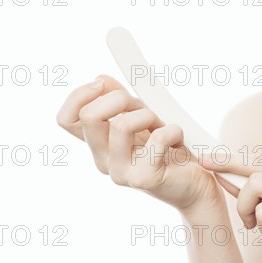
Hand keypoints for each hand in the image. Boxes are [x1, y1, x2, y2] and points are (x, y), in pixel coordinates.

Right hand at [56, 75, 223, 213]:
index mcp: (98, 143)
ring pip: (121, 125)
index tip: (101, 84)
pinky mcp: (143, 180)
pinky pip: (157, 139)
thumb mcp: (142, 116)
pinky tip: (177, 139)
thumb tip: (100, 80)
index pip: (66, 119)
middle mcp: (103, 159)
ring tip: (162, 126)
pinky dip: (172, 130)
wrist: (195, 183)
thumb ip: (120, 100)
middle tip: (143, 107)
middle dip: (120, 98)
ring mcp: (120, 172)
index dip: (79, 96)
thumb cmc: (169, 148)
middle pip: (90, 116)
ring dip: (148, 115)